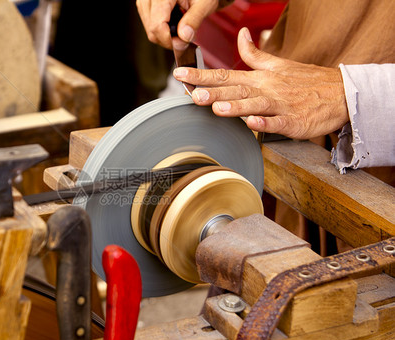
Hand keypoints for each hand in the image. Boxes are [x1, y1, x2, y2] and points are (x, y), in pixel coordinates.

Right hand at [136, 0, 218, 49]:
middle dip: (169, 39)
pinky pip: (150, 27)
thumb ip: (193, 20)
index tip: (183, 43)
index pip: (157, 26)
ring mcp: (145, 3)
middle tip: (186, 35)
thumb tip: (183, 37)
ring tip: (181, 27)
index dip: (170, 40)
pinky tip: (174, 23)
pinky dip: (162, 30)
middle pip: (152, 31)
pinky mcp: (145, 7)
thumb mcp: (204, 4)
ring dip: (166, 36)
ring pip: (150, 32)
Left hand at [173, 28, 349, 138]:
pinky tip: (252, 123)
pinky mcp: (294, 121)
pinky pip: (278, 122)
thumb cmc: (307, 81)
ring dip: (236, 106)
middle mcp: (267, 90)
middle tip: (192, 93)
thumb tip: (242, 34)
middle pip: (236, 90)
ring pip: (254, 105)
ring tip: (216, 107)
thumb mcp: (279, 64)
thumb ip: (255, 54)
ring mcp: (280, 105)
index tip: (179, 75)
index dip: (202, 75)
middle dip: (212, 91)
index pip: (226, 74)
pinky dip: (266, 122)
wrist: (341, 93)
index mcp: (260, 78)